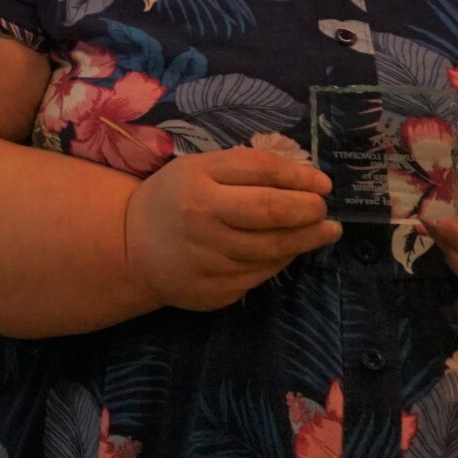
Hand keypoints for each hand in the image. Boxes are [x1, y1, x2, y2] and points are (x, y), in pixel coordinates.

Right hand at [124, 148, 340, 310]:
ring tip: (325, 231)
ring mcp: (207, 258)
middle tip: (325, 210)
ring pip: (272, 249)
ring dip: (306, 239)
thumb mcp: (198, 170)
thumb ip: (245, 168)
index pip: (261, 171)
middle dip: (309, 210)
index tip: (324, 184)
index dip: (299, 176)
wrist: (131, 249)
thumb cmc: (173, 200)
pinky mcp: (214, 290)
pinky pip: (260, 274)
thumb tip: (306, 179)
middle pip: (271, 211)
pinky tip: (286, 251)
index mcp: (197, 180)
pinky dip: (280, 261)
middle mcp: (201, 218)